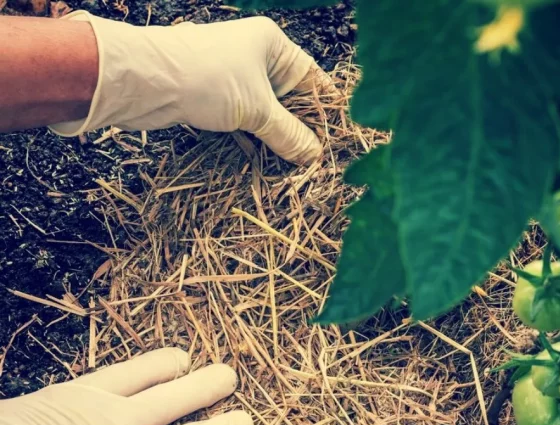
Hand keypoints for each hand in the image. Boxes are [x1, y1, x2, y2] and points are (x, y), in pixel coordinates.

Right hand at [0, 348, 252, 424]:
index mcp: (83, 400)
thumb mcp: (8, 416)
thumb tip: (24, 415)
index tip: (183, 359)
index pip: (135, 374)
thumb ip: (31, 413)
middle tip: (229, 377)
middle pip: (173, 399)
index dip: (163, 365)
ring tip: (245, 424)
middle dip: (204, 386)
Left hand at [50, 12, 331, 163]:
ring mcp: (233, 76)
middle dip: (301, 128)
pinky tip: (264, 159)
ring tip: (294, 165)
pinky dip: (254, 138)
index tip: (337, 138)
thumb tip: (314, 156)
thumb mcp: (257, 110)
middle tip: (316, 158)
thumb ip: (289, 135)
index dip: (326, 108)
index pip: (312, 78)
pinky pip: (244, 120)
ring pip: (266, 112)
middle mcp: (254, 55)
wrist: (143, 80)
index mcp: (272, 44)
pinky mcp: (214, 96)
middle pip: (290, 98)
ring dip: (276, 137)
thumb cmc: (206, 79)